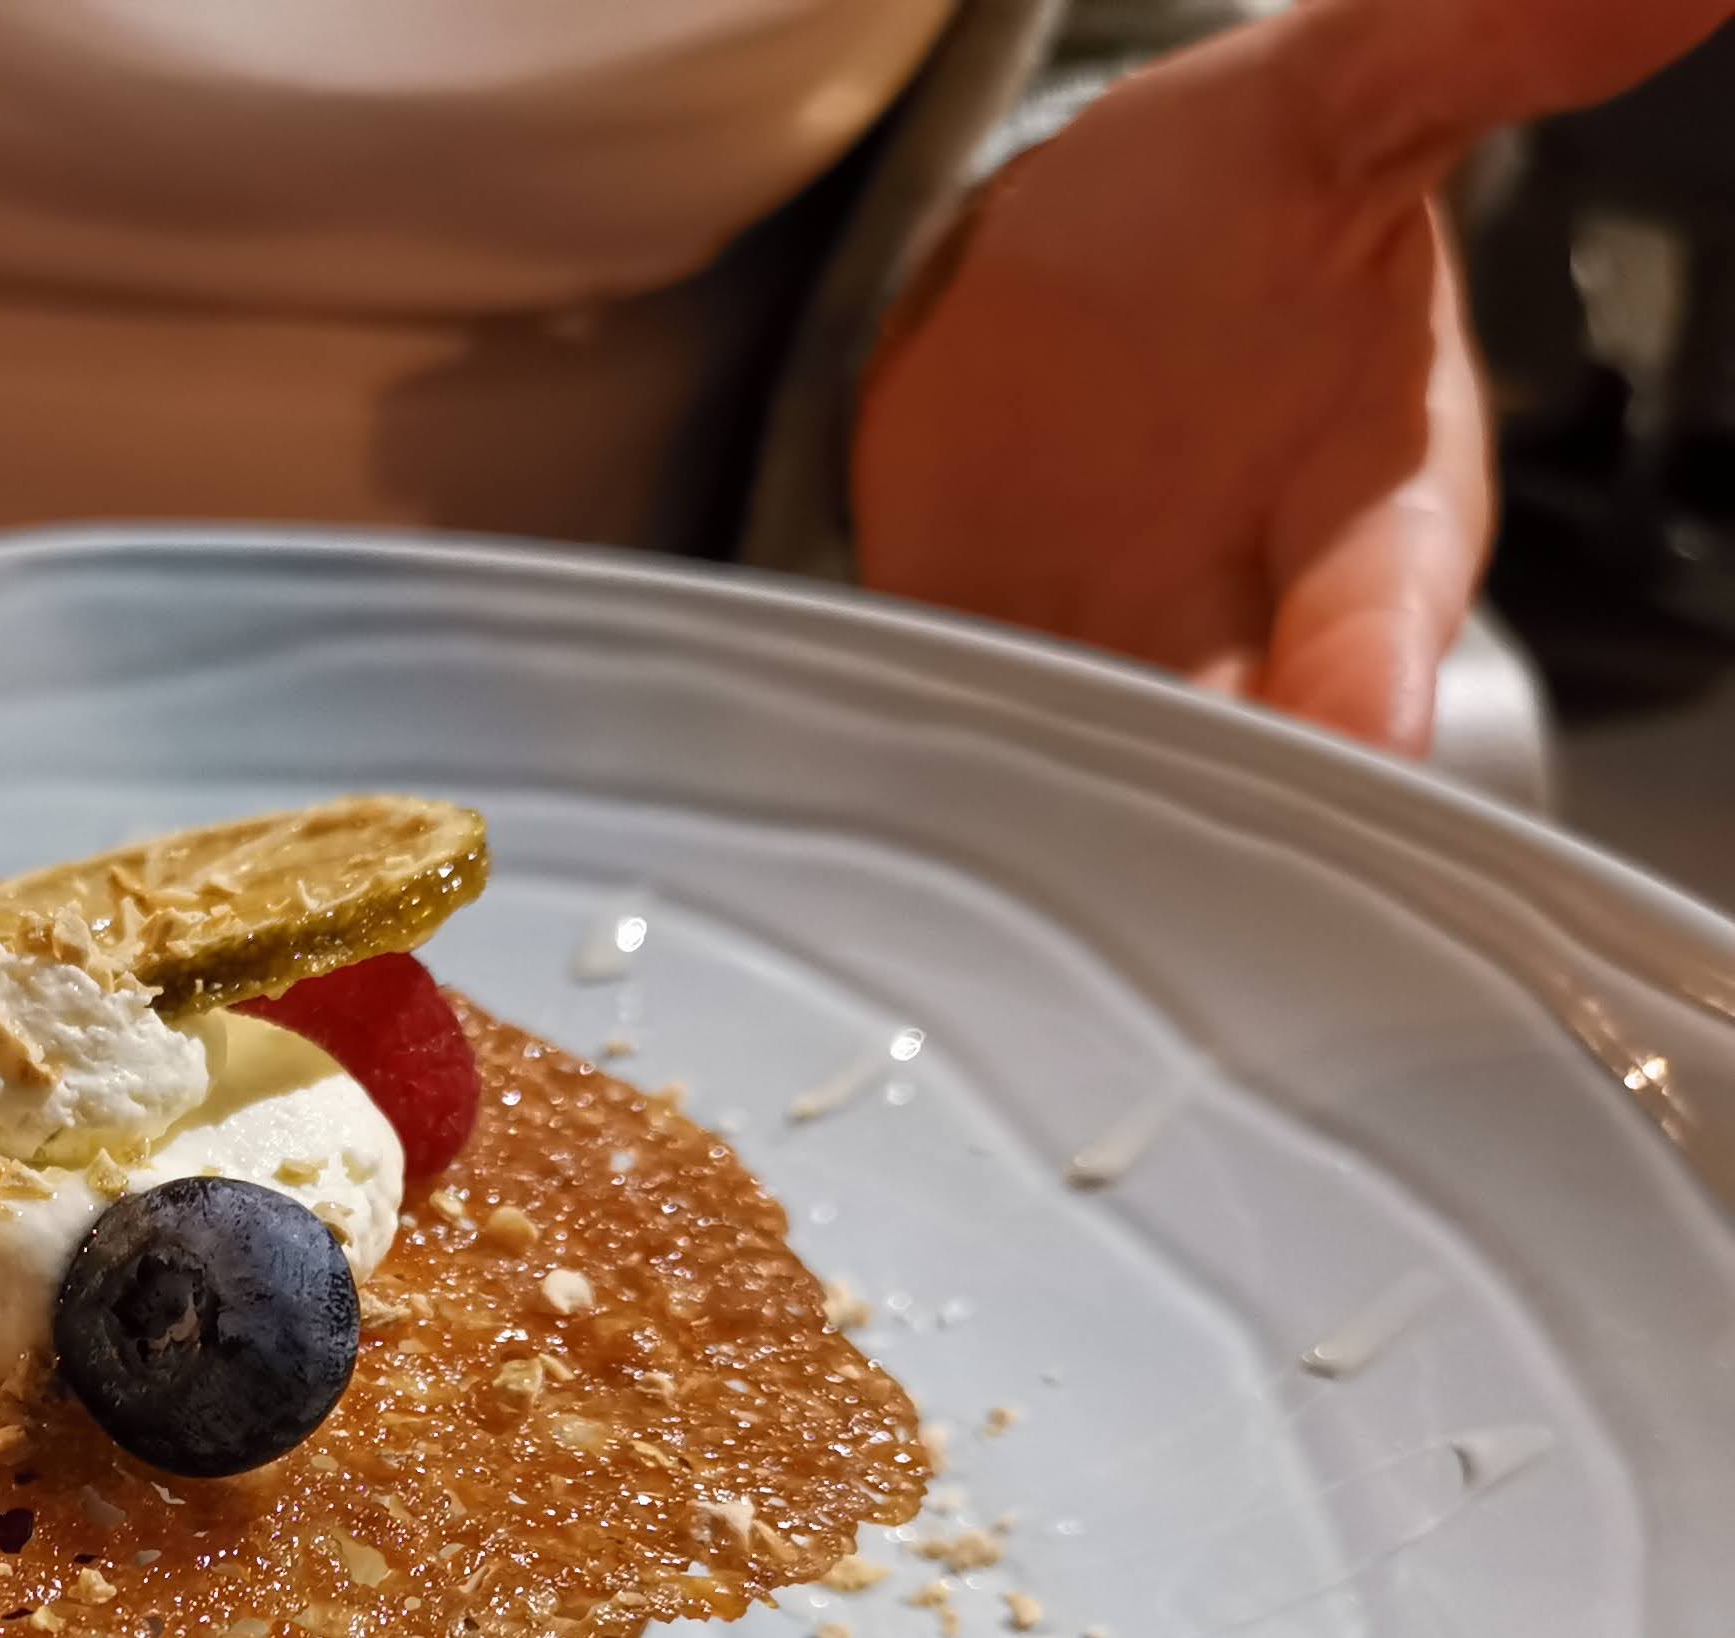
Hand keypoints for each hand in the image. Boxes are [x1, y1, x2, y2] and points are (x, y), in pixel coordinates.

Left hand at [855, 0, 1734, 755]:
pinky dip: (944, 767)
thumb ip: (1474, 47)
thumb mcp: (1339, 101)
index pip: (1392, 616)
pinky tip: (911, 774)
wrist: (1061, 244)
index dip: (1376, 676)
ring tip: (1015, 813)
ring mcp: (1115, 653)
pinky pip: (968, 745)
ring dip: (1063, 796)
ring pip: (1102, 771)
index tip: (1358, 729)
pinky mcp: (984, 662)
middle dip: (1202, 787)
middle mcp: (1257, 615)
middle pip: (1242, 748)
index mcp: (1381, 510)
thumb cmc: (1222, 196)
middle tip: (1147, 804)